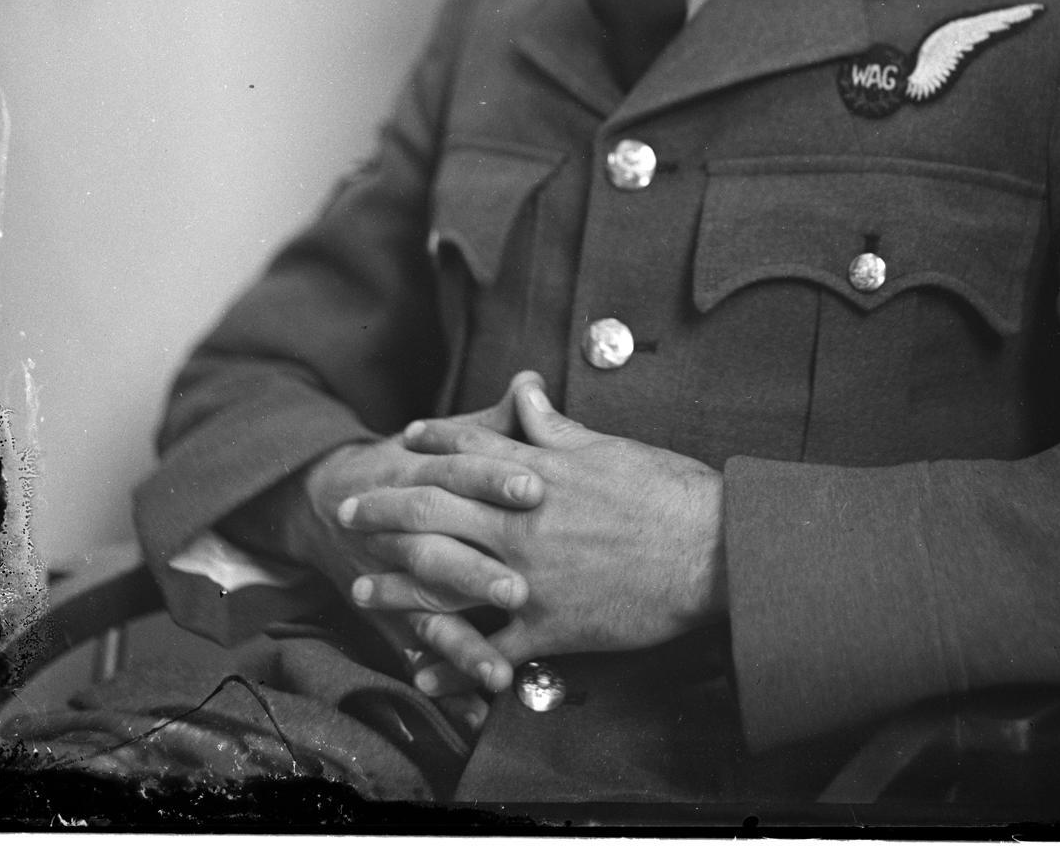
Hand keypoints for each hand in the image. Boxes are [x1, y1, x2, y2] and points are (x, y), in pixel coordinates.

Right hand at [231, 373, 547, 676]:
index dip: (494, 477)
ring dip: (460, 639)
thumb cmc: (411, 463)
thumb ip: (493, 420)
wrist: (324, 498)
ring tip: (500, 665)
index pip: (460, 472)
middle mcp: (403, 525)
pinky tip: (478, 702)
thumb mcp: (447, 439)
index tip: (536, 486)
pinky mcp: (393, 614)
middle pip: (438, 544)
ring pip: (424, 606)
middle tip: (522, 592)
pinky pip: (417, 648)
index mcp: (422, 472)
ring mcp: (393, 575)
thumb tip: (532, 381)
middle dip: (477, 570)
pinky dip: (447, 677)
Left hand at [341, 376, 726, 695]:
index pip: (469, 448)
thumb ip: (555, 426)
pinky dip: (453, 663)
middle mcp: (521, 522)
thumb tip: (525, 390)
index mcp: (536, 472)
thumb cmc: (666, 491)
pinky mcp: (551, 626)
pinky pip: (489, 650)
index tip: (404, 439)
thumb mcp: (607, 446)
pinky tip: (423, 671)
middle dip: (385, 508)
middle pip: (434, 510)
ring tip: (361, 589)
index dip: (432, 440)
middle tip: (349, 510)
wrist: (710, 550)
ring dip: (397, 585)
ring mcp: (530, 577)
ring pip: (444, 581)